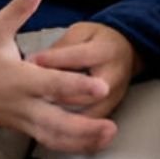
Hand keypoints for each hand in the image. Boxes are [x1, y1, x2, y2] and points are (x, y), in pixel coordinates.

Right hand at [0, 0, 118, 152]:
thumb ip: (18, 9)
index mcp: (18, 79)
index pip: (52, 85)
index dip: (78, 86)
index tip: (102, 87)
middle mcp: (22, 103)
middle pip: (56, 122)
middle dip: (84, 128)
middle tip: (111, 127)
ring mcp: (23, 119)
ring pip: (54, 137)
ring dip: (81, 140)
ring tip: (108, 136)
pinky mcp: (24, 127)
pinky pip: (49, 139)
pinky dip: (71, 143)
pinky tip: (92, 141)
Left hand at [26, 22, 140, 120]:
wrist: (127, 50)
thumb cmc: (99, 40)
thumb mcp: (81, 33)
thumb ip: (61, 47)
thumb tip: (36, 61)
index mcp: (104, 51)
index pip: (77, 57)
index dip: (53, 60)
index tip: (32, 62)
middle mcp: (113, 77)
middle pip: (82, 92)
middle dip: (55, 93)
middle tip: (32, 92)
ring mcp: (114, 97)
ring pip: (86, 113)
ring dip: (62, 113)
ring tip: (40, 109)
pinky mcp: (112, 109)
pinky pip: (90, 123)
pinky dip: (72, 126)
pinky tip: (53, 123)